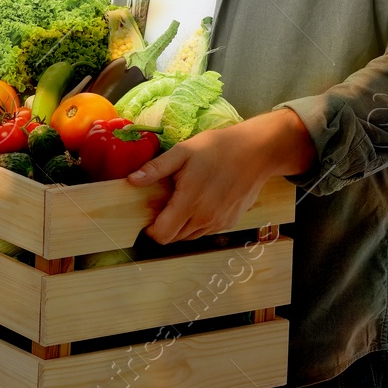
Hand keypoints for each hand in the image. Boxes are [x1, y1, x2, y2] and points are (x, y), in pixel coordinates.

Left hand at [126, 108, 313, 244]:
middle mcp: (205, 219)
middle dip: (163, 227)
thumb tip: (132, 180)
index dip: (150, 229)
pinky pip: (206, 231)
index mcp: (189, 204)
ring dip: (180, 226)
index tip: (146, 215)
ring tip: (180, 202)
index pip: (162, 235)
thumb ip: (156, 169)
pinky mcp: (230, 221)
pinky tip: (198, 203)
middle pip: (174, 238)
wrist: (255, 152)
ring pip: (190, 236)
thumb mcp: (182, 152)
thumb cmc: (217, 149)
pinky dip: (197, 223)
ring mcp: (219, 222)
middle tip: (162, 204)